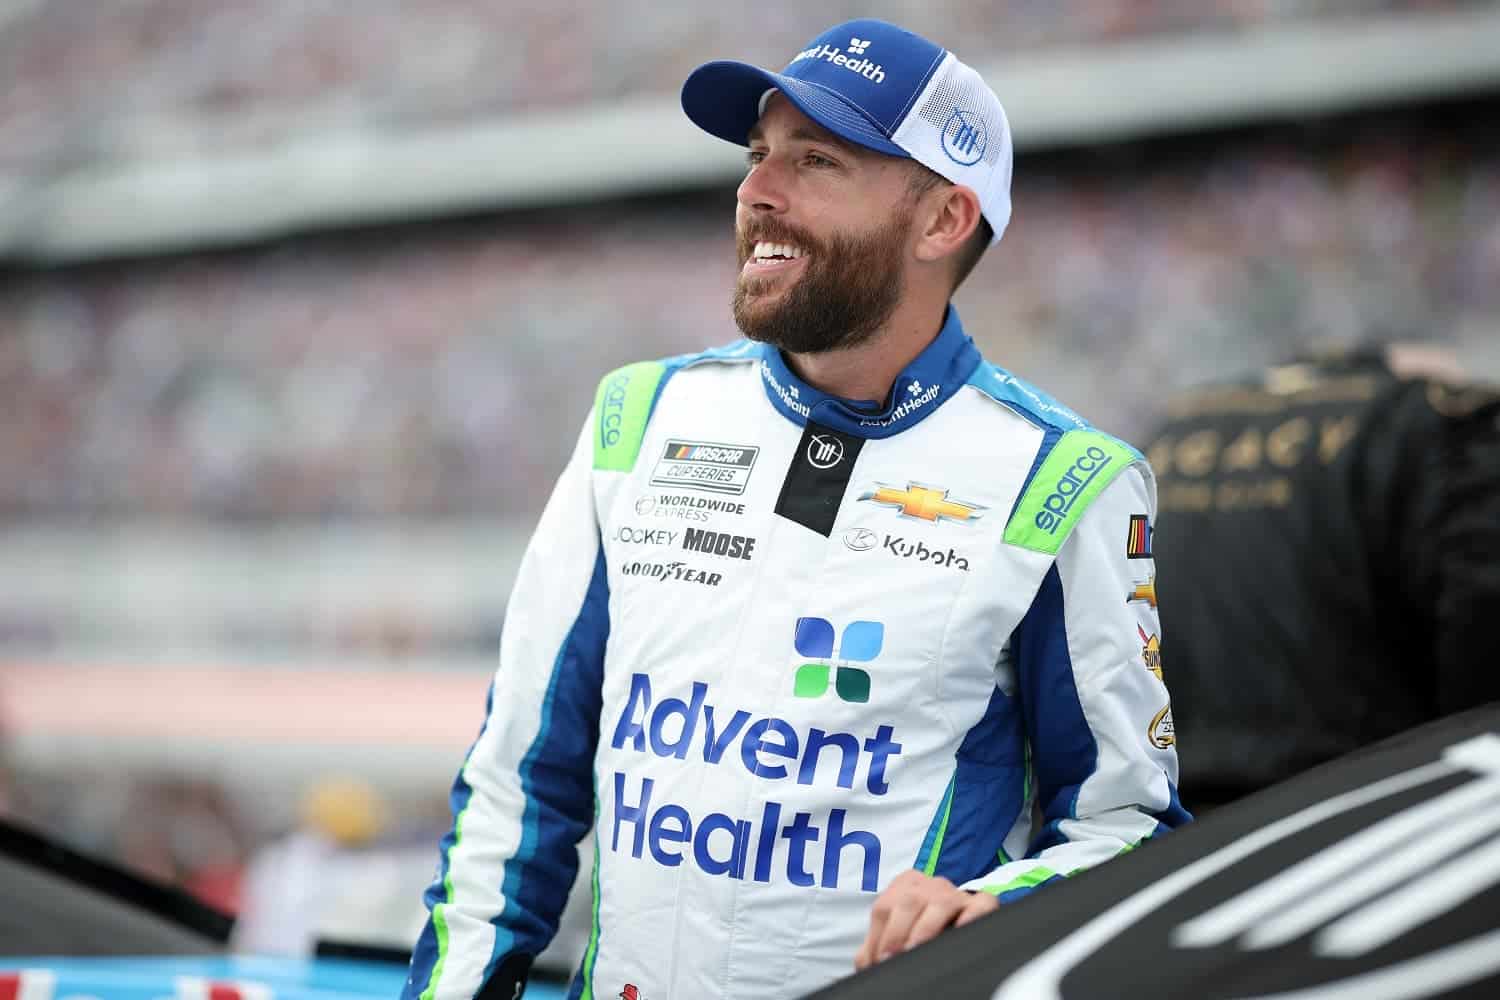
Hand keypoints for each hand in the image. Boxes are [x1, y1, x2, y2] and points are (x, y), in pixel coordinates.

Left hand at [854, 870, 999, 969]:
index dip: (878, 936)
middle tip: (892, 960)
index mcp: (905, 886)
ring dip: (925, 929)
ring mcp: (957, 893)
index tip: (877, 961)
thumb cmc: (922, 928)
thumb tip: (866, 965)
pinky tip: (961, 932)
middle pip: (909, 902)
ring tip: (916, 951)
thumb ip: (877, 945)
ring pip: (941, 903)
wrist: (962, 921)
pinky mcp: (982, 903)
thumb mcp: (897, 932)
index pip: (884, 908)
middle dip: (897, 933)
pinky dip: (970, 918)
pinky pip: (979, 905)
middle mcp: (930, 884)